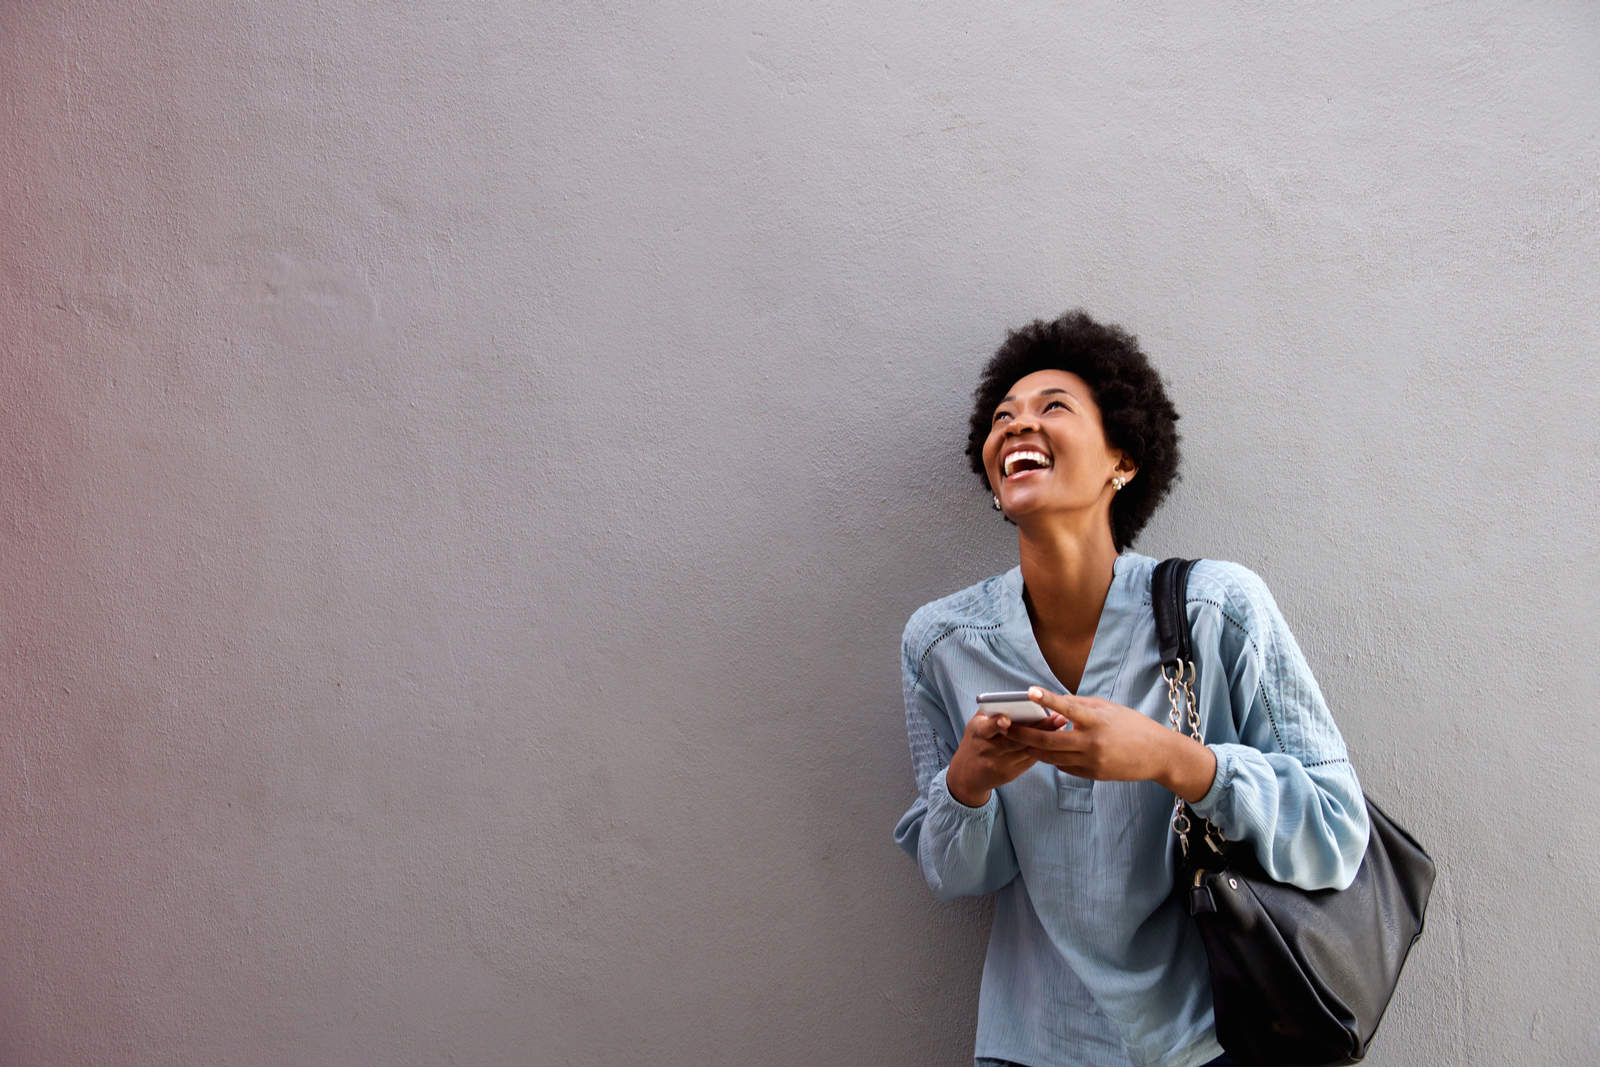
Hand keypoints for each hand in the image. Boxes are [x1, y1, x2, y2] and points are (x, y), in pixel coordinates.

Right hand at [946, 708, 1069, 806]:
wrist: (966, 775)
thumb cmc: (975, 741)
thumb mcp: (975, 725)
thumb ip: (992, 712)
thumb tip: (1018, 699)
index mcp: (976, 734)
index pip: (986, 728)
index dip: (996, 724)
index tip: (1007, 718)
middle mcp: (988, 750)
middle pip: (1015, 739)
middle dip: (1038, 727)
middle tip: (1057, 716)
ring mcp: (999, 764)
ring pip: (1026, 749)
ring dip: (1046, 736)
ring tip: (1061, 723)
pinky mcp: (1010, 774)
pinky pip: (1029, 759)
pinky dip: (1043, 747)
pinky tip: (1056, 737)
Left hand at [1004, 687, 1217, 801]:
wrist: (1157, 755)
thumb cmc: (1132, 725)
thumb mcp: (1107, 708)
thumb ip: (1079, 705)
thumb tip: (1053, 703)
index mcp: (1097, 721)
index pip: (1068, 708)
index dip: (1048, 699)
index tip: (1029, 691)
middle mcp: (1092, 743)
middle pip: (1048, 741)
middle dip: (1023, 735)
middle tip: (1004, 727)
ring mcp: (1091, 761)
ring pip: (1051, 757)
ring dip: (1033, 748)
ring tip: (1017, 739)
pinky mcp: (1092, 775)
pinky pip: (1064, 767)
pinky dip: (1052, 758)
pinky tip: (1043, 751)